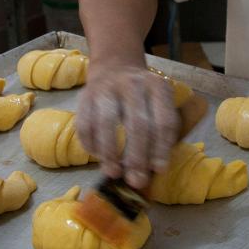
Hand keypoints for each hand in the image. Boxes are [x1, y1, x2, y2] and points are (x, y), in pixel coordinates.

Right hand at [76, 63, 178, 188]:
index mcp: (158, 87)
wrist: (115, 68)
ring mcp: (106, 88)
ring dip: (110, 153)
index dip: (161, 148)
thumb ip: (161, 131)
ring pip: (107, 123)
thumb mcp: (159, 104)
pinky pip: (85, 124)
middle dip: (137, 157)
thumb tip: (152, 169)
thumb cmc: (143, 97)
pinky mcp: (85, 96)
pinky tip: (98, 157)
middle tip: (137, 180)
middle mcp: (133, 84)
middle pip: (137, 124)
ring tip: (114, 173)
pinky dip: (90, 144)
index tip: (159, 170)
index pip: (163, 121)